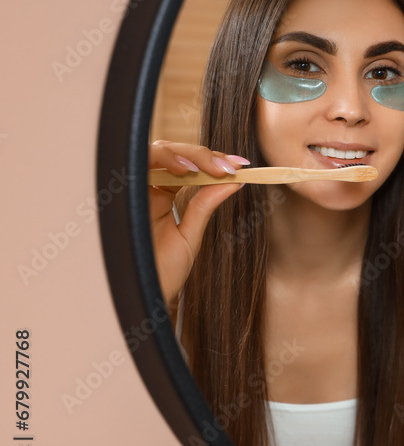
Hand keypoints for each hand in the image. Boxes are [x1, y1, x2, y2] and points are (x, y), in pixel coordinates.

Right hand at [148, 141, 248, 308]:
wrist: (143, 294)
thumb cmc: (163, 271)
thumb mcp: (190, 235)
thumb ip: (205, 205)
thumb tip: (234, 181)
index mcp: (163, 197)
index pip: (187, 167)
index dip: (212, 162)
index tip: (240, 166)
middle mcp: (147, 190)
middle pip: (173, 154)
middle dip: (204, 155)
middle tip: (229, 166)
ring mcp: (134, 190)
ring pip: (157, 151)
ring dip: (187, 154)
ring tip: (212, 168)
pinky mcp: (122, 191)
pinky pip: (140, 163)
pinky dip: (164, 159)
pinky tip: (186, 170)